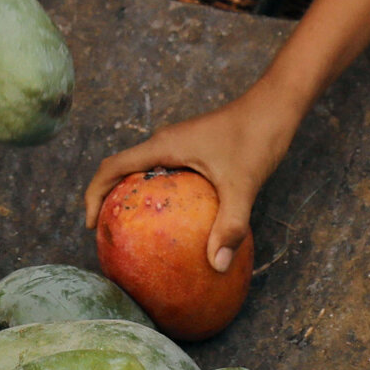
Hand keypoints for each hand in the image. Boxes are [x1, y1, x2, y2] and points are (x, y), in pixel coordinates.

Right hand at [84, 90, 301, 273]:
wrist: (277, 104)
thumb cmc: (257, 136)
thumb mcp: (242, 184)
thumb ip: (230, 225)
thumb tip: (218, 264)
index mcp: (163, 146)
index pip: (112, 168)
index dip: (93, 195)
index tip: (92, 225)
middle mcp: (165, 143)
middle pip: (122, 171)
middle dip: (110, 201)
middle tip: (112, 236)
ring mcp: (180, 145)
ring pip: (145, 172)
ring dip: (135, 198)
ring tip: (138, 234)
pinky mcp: (195, 149)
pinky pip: (167, 175)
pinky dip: (161, 196)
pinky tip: (179, 223)